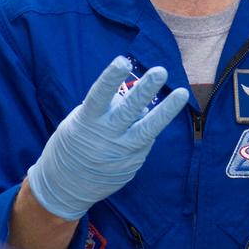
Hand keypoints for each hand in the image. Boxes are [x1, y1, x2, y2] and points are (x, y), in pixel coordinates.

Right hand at [26, 57, 188, 219]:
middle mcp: (105, 136)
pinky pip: (145, 141)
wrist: (64, 188)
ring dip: (166, 110)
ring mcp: (121, 153)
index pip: (99, 96)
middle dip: (145, 90)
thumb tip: (133, 98)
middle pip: (128, 111)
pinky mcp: (132, 165)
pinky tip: (144, 122)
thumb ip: (104, 110)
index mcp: (86, 121)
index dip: (110, 78)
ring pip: (147, 129)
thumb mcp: (78, 122)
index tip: (122, 61)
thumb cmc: (71, 145)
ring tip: (183, 92)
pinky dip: (147, 128)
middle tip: (161, 71)